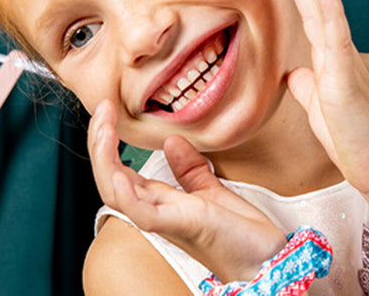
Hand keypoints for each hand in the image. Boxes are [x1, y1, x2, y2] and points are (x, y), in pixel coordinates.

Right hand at [88, 100, 285, 281]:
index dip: (107, 140)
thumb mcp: (212, 191)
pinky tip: (118, 173)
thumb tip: (171, 141)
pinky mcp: (180, 226)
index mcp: (159, 199)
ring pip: (116, 192)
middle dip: (99, 142)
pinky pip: (142, 214)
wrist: (269, 259)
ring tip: (103, 129)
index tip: (108, 109)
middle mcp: (154, 208)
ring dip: (104, 158)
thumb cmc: (241, 234)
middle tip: (102, 109)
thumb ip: (190, 168)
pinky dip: (125, 195)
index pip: (118, 169)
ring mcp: (165, 218)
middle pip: (109, 177)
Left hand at [267, 0, 368, 201]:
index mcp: (326, 59)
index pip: (307, 12)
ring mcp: (342, 64)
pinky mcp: (346, 82)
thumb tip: (291, 73)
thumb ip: (306, 87)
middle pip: (312, 4)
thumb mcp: (318, 108)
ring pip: (322, 13)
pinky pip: (338, 41)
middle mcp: (335, 54)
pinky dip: (331, 13)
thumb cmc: (354, 139)